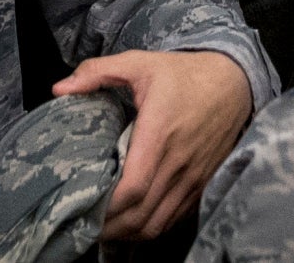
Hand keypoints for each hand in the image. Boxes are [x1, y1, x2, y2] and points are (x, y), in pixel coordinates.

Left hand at [53, 50, 252, 239]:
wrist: (234, 83)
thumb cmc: (183, 74)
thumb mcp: (139, 62)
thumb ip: (97, 72)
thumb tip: (59, 89)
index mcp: (159, 133)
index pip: (133, 187)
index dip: (107, 205)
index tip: (83, 204)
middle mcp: (178, 162)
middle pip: (141, 215)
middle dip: (110, 226)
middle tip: (83, 221)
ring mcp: (193, 178)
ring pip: (157, 224)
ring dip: (128, 232)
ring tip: (103, 226)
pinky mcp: (202, 184)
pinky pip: (174, 219)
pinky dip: (150, 226)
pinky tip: (131, 220)